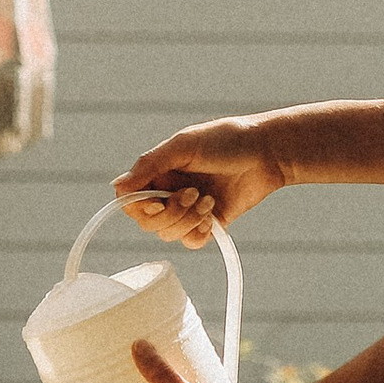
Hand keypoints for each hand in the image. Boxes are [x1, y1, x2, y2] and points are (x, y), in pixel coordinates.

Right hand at [109, 116, 284, 247]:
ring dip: (189, 219)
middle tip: (194, 193)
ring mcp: (189, 210)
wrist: (267, 153)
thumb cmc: (227, 140)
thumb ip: (149, 165)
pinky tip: (213, 216)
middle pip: (149, 223)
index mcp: (159, 172)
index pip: (130, 200)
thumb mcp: (184, 146)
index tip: (156, 202)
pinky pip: (191, 241)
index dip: (139, 206)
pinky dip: (199, 233)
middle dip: (171, 212)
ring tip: (209, 200)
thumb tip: (116, 186)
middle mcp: (169, 192)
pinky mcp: (209, 223)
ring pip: (169, 234)